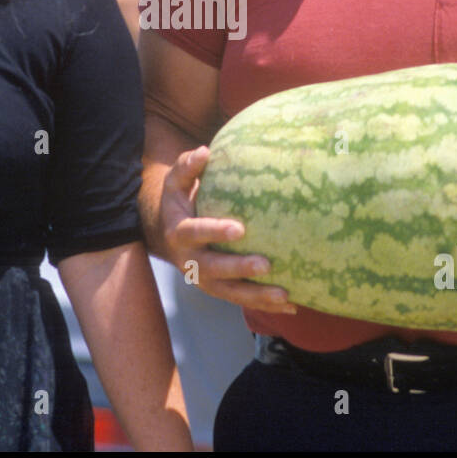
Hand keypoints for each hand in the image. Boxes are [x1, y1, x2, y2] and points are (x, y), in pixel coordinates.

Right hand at [156, 146, 295, 313]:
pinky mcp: (218, 289)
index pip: (196, 232)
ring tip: (284, 296)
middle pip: (214, 269)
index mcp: (180, 232)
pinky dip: (264, 305)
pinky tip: (290, 306)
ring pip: (229, 292)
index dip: (215, 231)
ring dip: (256, 296)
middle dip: (239, 269)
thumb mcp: (176, 183)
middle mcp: (190, 260)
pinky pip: (240, 299)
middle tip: (266, 265)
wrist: (166, 234)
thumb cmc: (180, 201)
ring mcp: (204, 279)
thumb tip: (205, 152)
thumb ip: (187, 166)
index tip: (240, 229)